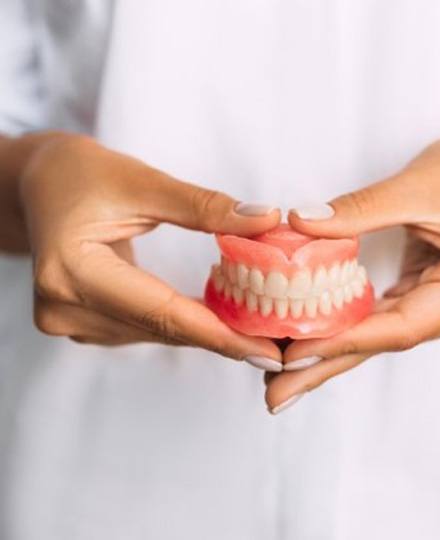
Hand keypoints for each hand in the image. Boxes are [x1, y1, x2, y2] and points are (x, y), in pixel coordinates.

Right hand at [18, 133, 281, 365]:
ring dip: (203, 331)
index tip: (268, 350)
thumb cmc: (79, 174)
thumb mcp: (142, 182)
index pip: (162, 312)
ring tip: (254, 331)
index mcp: (73, 271)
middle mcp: (64, 307)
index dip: (220, 334)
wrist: (36, 185)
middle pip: (161, 328)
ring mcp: (67, 320)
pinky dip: (180, 323)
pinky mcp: (79, 321)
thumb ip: (204, 206)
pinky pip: (142, 328)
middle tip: (275, 345)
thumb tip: (266, 221)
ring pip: (154, 333)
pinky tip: (213, 318)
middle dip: (222, 338)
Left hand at [265, 120, 439, 412]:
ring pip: (378, 336)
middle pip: (384, 342)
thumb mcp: (414, 186)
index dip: (343, 341)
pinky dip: (345, 329)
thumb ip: (357, 210)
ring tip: (282, 376)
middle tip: (276, 395)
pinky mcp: (428, 297)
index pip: (400, 326)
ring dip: (329, 353)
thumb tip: (300, 224)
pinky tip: (311, 341)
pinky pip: (380, 319)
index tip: (293, 354)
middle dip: (326, 367)